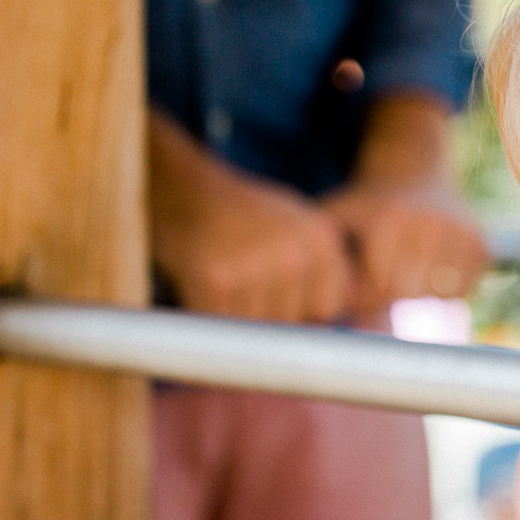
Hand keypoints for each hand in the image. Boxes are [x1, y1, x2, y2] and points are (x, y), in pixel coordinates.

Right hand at [149, 112, 350, 322]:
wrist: (184, 188)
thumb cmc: (242, 213)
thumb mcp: (298, 227)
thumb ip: (322, 270)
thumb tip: (335, 325)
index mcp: (321, 241)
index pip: (328, 308)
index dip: (302, 314)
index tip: (281, 302)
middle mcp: (295, 255)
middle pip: (293, 324)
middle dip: (269, 321)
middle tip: (243, 291)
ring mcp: (255, 269)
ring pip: (258, 332)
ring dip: (238, 322)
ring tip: (225, 288)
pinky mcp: (215, 281)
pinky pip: (221, 326)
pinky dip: (211, 322)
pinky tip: (204, 295)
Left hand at [319, 93, 488, 316]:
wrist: (413, 173)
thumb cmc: (365, 207)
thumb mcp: (334, 220)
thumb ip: (324, 261)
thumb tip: (330, 309)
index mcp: (391, 220)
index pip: (377, 290)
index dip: (365, 291)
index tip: (360, 275)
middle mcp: (432, 225)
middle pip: (407, 293)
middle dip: (391, 291)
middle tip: (384, 273)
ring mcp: (463, 235)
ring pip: (435, 295)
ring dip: (419, 291)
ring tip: (407, 265)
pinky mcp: (483, 246)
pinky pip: (462, 291)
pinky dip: (446, 288)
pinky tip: (432, 263)